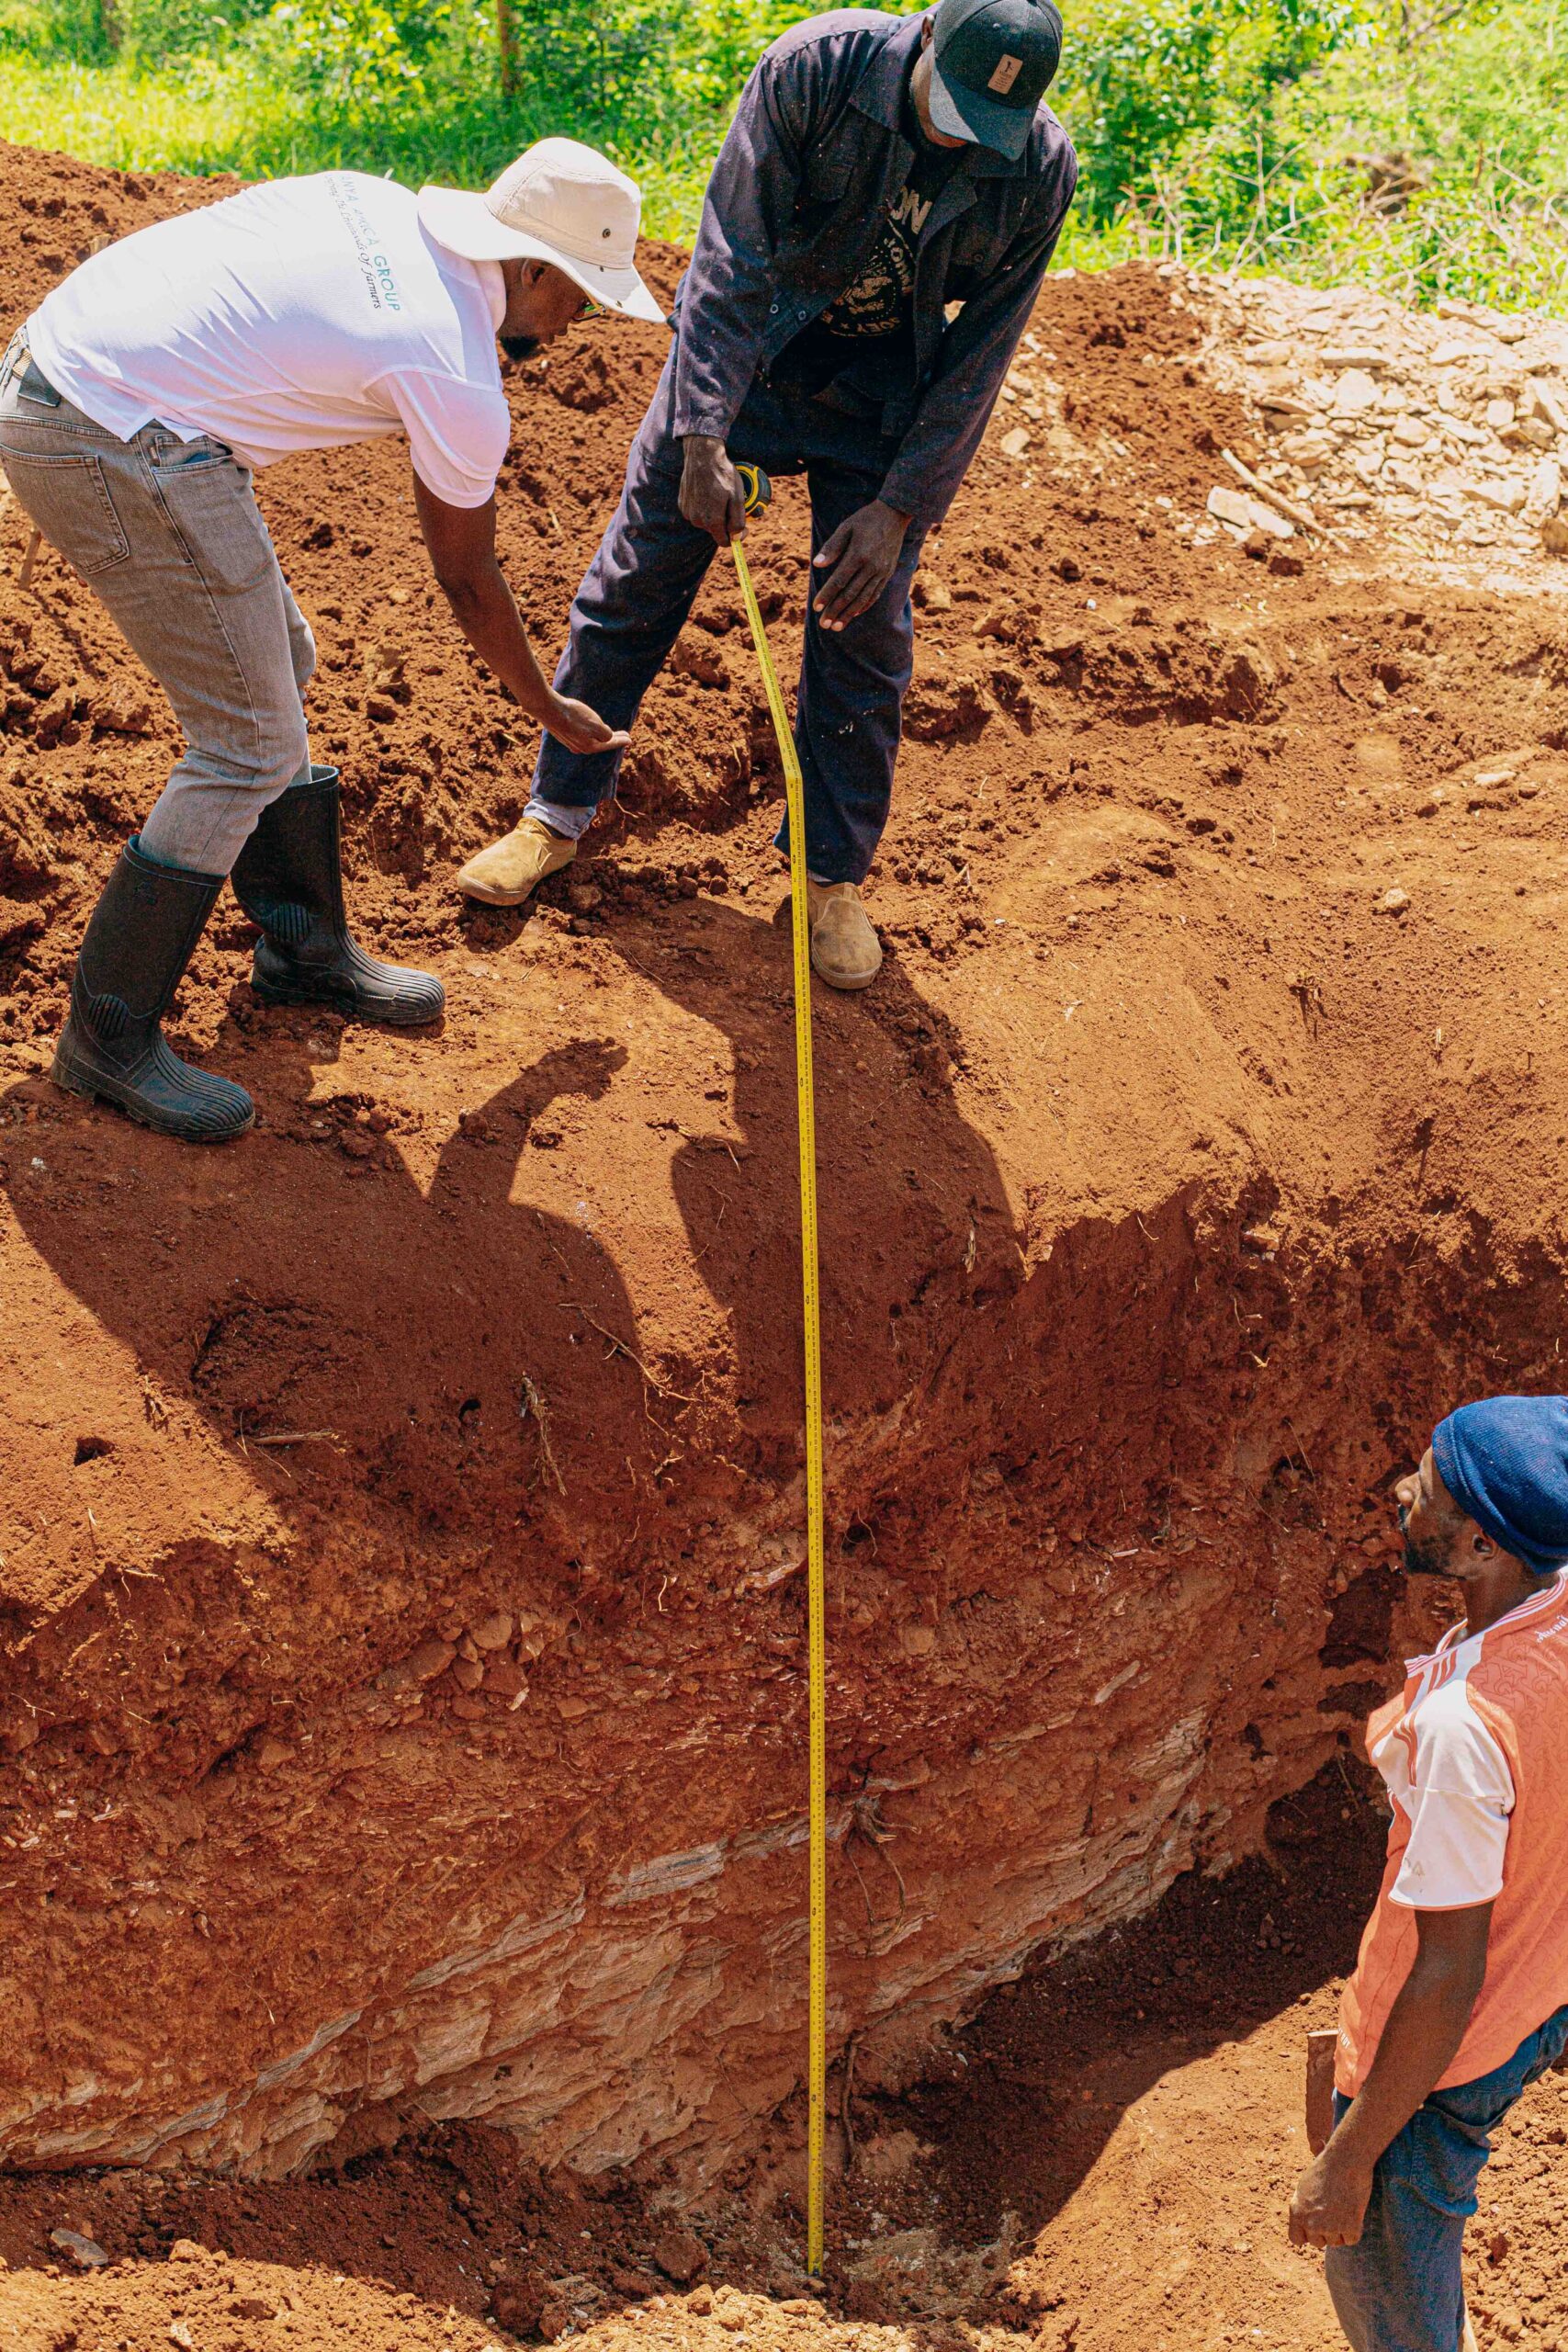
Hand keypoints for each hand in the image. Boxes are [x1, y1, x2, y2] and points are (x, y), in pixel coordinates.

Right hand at [541, 691, 628, 757]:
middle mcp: (580, 748)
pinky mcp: (564, 734)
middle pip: (601, 743)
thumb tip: (607, 736)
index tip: (630, 740)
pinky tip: (590, 730)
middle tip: (625, 735)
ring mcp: (571, 742)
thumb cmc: (572, 716)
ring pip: (591, 740)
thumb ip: (605, 733)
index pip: (610, 743)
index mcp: (589, 747)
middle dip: (614, 739)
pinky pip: (582, 736)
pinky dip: (591, 733)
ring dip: (602, 736)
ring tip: (610, 733)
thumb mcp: (595, 724)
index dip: (621, 740)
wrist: (548, 708)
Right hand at [679, 435, 746, 544]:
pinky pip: (696, 511)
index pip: (724, 542)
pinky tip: (707, 491)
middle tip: (730, 502)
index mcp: (712, 521)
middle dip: (725, 521)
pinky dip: (703, 505)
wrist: (702, 455)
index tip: (743, 527)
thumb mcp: (737, 498)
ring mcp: (688, 512)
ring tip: (717, 494)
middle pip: (715, 531)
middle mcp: (697, 521)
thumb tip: (737, 538)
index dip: (736, 537)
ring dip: (714, 513)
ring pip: (706, 521)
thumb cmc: (722, 475)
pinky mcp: (683, 504)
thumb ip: (738, 522)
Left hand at [812, 499, 909, 630]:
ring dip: (848, 614)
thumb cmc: (866, 519)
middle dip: (835, 611)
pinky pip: (875, 594)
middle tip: (823, 624)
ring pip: (863, 598)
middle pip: (850, 594)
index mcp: (858, 554)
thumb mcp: (846, 527)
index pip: (839, 581)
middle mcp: (871, 567)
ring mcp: (881, 572)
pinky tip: (854, 614)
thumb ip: (832, 547)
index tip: (815, 607)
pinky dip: (864, 606)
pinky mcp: (887, 573)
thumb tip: (816, 564)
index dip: (826, 595)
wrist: (895, 514)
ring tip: (836, 626)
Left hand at [1289, 2145, 1374, 2248]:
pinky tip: (1353, 2211)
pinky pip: (1351, 2239)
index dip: (1306, 2234)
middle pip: (1318, 2242)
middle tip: (1334, 2211)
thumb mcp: (1304, 2186)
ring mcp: (1331, 2228)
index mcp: (1297, 2212)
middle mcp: (1311, 2224)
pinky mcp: (1350, 2228)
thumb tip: (1304, 2225)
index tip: (1315, 2227)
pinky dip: (1354, 2229)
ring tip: (1343, 2207)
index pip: (1296, 2239)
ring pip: (1336, 2242)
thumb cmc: (1325, 2168)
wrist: (1345, 2160)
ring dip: (1340, 2230)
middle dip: (1325, 2231)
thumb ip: (1302, 2207)